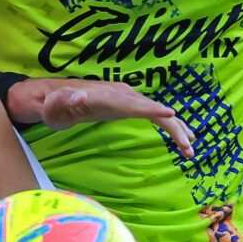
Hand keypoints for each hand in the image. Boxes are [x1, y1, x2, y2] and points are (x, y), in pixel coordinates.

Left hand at [8, 78, 194, 157]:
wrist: (52, 97)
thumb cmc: (51, 105)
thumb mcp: (52, 106)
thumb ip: (64, 100)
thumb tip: (79, 95)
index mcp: (105, 96)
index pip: (131, 103)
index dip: (151, 109)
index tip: (171, 115)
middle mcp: (120, 93)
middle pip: (151, 109)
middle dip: (172, 127)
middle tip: (188, 147)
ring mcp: (126, 98)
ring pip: (157, 112)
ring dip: (176, 128)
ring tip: (191, 148)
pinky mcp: (127, 105)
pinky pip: (153, 114)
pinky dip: (169, 126)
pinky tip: (183, 138)